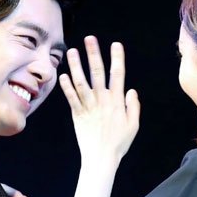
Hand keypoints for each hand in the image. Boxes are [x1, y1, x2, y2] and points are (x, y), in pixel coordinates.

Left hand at [59, 36, 139, 163]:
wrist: (101, 158)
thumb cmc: (119, 143)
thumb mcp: (133, 125)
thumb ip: (133, 106)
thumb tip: (131, 90)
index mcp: (116, 102)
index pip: (118, 75)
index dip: (117, 58)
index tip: (115, 44)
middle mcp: (102, 101)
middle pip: (97, 73)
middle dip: (93, 54)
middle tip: (89, 39)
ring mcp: (88, 107)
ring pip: (81, 82)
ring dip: (76, 65)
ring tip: (71, 51)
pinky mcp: (77, 114)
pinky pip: (71, 98)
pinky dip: (66, 86)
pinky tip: (62, 75)